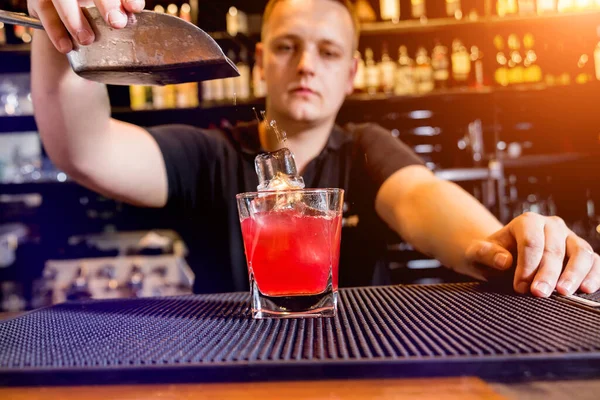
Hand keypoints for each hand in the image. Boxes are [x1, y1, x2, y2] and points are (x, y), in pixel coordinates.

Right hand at [28, 0, 144, 52]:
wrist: (69, 17)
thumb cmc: (97, 9)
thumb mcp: (111, 7)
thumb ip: (123, 5)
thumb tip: (134, 8)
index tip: (135, 9)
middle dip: (105, 2)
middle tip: (117, 23)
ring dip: (73, 19)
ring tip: (87, 40)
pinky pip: (43, 11)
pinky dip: (55, 30)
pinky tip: (67, 47)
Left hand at [465, 212, 599, 296]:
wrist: (502, 259)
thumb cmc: (491, 256)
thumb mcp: (478, 254)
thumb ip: (486, 254)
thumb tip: (505, 260)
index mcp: (527, 221)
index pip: (531, 242)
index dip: (527, 265)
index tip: (519, 286)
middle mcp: (551, 225)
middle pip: (554, 249)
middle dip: (547, 274)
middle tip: (539, 294)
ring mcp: (569, 238)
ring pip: (580, 252)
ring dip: (574, 274)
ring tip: (563, 293)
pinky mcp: (581, 252)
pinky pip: (595, 261)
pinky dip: (593, 274)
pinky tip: (585, 288)